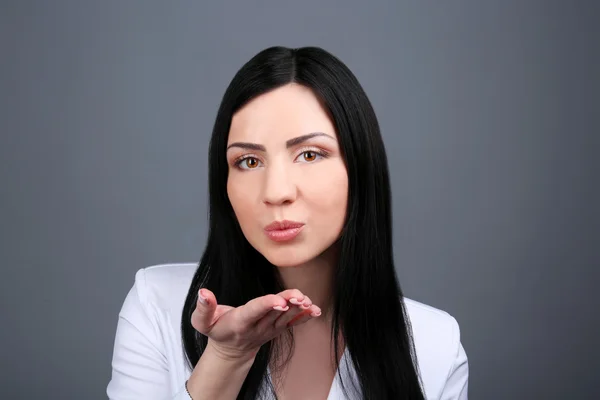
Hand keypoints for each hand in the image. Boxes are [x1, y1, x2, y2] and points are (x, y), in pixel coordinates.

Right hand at [191, 288, 321, 360]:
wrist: (230, 350)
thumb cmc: (217, 331)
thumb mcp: (202, 322)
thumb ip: (203, 308)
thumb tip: (203, 293)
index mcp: (240, 323)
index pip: (255, 311)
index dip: (267, 305)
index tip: (279, 300)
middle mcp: (257, 327)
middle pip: (274, 312)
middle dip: (287, 303)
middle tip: (299, 296)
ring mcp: (269, 329)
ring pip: (286, 318)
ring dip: (298, 309)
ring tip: (308, 301)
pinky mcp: (277, 329)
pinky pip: (293, 323)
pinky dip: (305, 317)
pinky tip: (315, 310)